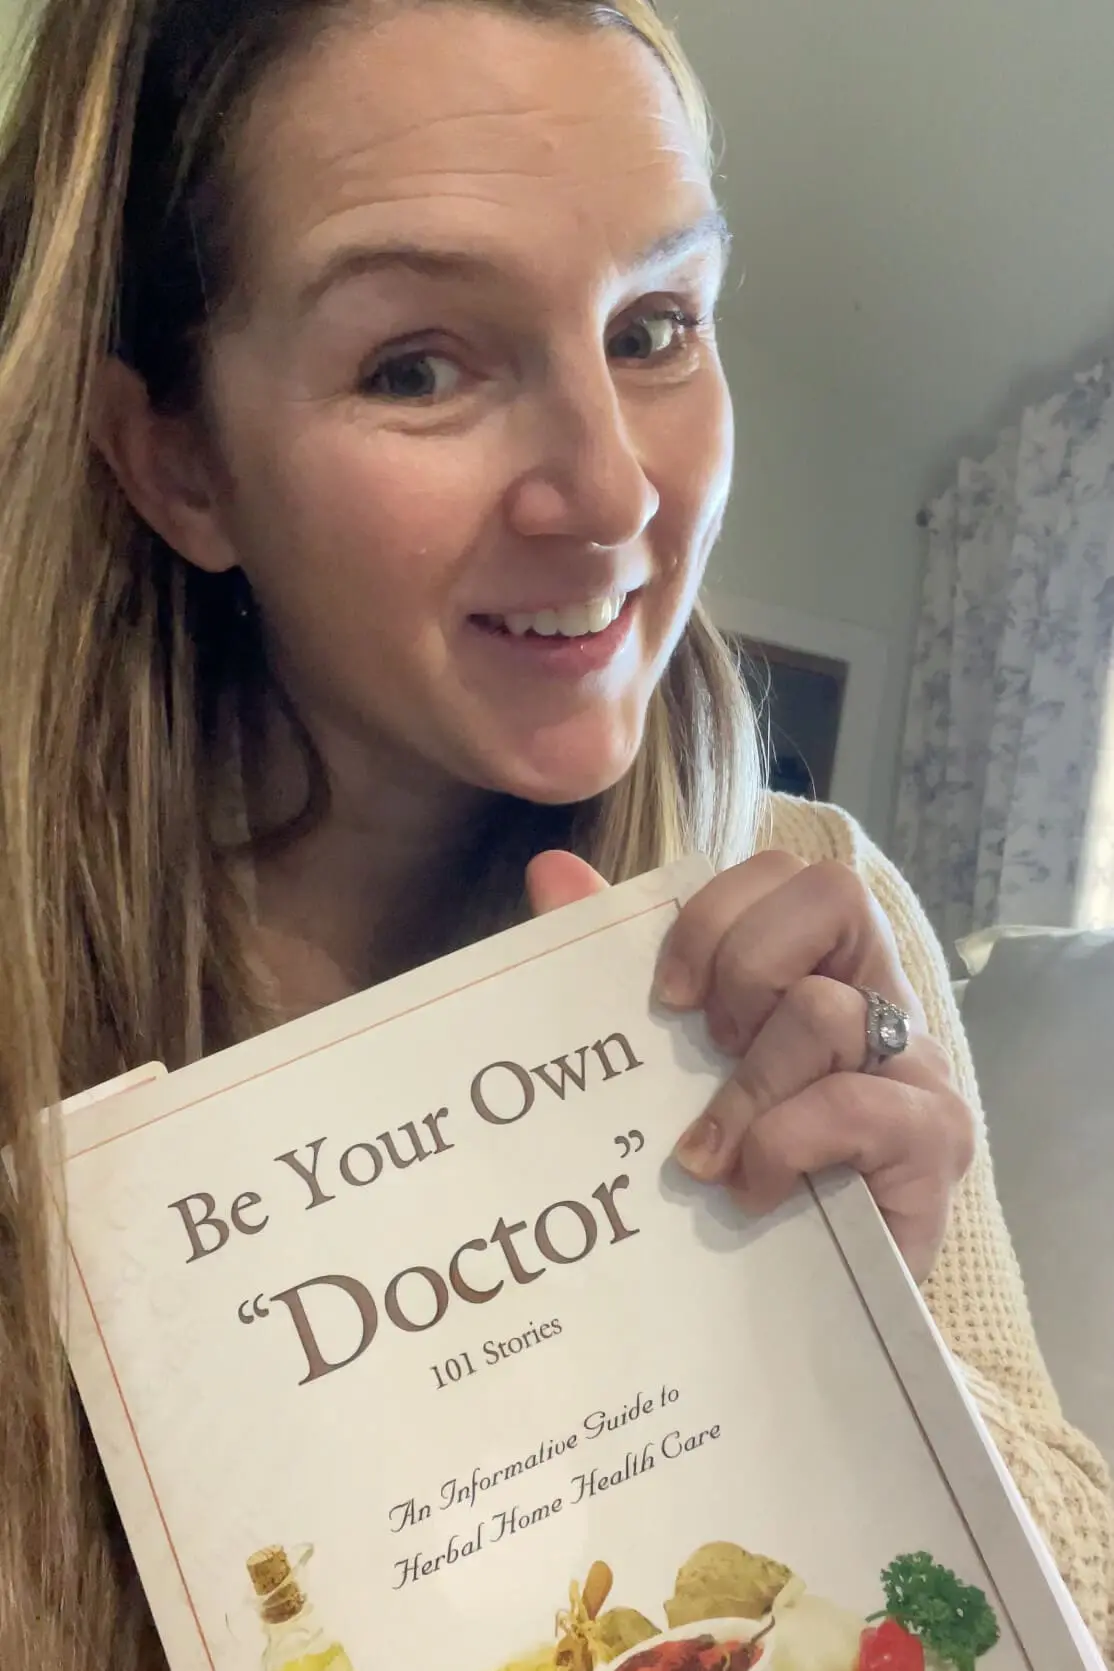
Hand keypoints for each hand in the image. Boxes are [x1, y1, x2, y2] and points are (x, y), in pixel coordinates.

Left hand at [526, 849, 974, 1283]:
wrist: (798, 1316)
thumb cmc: (735, 1173)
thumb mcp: (672, 1063)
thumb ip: (619, 966)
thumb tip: (551, 870)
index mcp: (822, 964)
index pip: (787, 874)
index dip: (716, 913)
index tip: (665, 997)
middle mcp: (880, 996)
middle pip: (833, 894)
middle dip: (744, 964)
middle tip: (707, 1047)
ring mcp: (917, 1065)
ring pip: (825, 1010)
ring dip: (745, 1086)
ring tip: (708, 1153)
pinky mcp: (934, 1138)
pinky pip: (852, 1104)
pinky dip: (780, 1145)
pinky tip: (752, 1191)